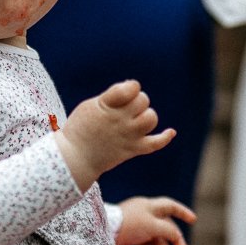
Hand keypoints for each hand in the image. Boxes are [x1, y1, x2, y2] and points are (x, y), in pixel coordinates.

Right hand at [57, 80, 173, 191]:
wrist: (74, 157)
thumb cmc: (80, 128)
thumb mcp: (91, 105)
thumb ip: (112, 97)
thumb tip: (132, 88)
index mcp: (107, 106)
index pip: (130, 88)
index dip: (131, 87)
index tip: (124, 93)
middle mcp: (120, 120)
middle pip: (143, 101)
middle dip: (137, 101)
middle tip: (125, 109)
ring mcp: (128, 135)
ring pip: (151, 118)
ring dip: (146, 115)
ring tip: (135, 119)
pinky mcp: (133, 149)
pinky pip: (155, 144)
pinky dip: (165, 138)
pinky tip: (171, 132)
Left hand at [115, 195, 194, 244]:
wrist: (104, 234)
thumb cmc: (130, 225)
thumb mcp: (153, 226)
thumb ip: (169, 230)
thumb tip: (177, 237)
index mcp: (149, 206)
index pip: (170, 206)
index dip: (182, 212)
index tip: (193, 220)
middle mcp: (144, 215)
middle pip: (166, 226)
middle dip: (174, 239)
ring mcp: (137, 226)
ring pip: (156, 237)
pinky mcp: (130, 237)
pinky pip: (145, 244)